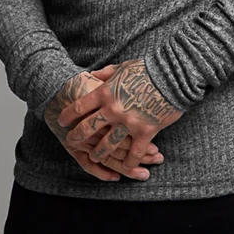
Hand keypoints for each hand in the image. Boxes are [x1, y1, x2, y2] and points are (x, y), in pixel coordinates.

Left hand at [43, 68, 163, 181]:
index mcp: (106, 93)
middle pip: (88, 128)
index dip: (67, 115)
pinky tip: (125, 165)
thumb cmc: (147, 69)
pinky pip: (134, 153)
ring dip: (99, 153)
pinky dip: (129, 162)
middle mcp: (113, 109)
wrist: (172, 76)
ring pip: (107, 145)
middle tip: (71, 141)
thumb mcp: (122, 68)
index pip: (79, 106)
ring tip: (95, 155)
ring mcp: (129, 123)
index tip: (61, 120)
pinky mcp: (145, 132)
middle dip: (77, 137)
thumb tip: (91, 75)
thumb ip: (105, 74)